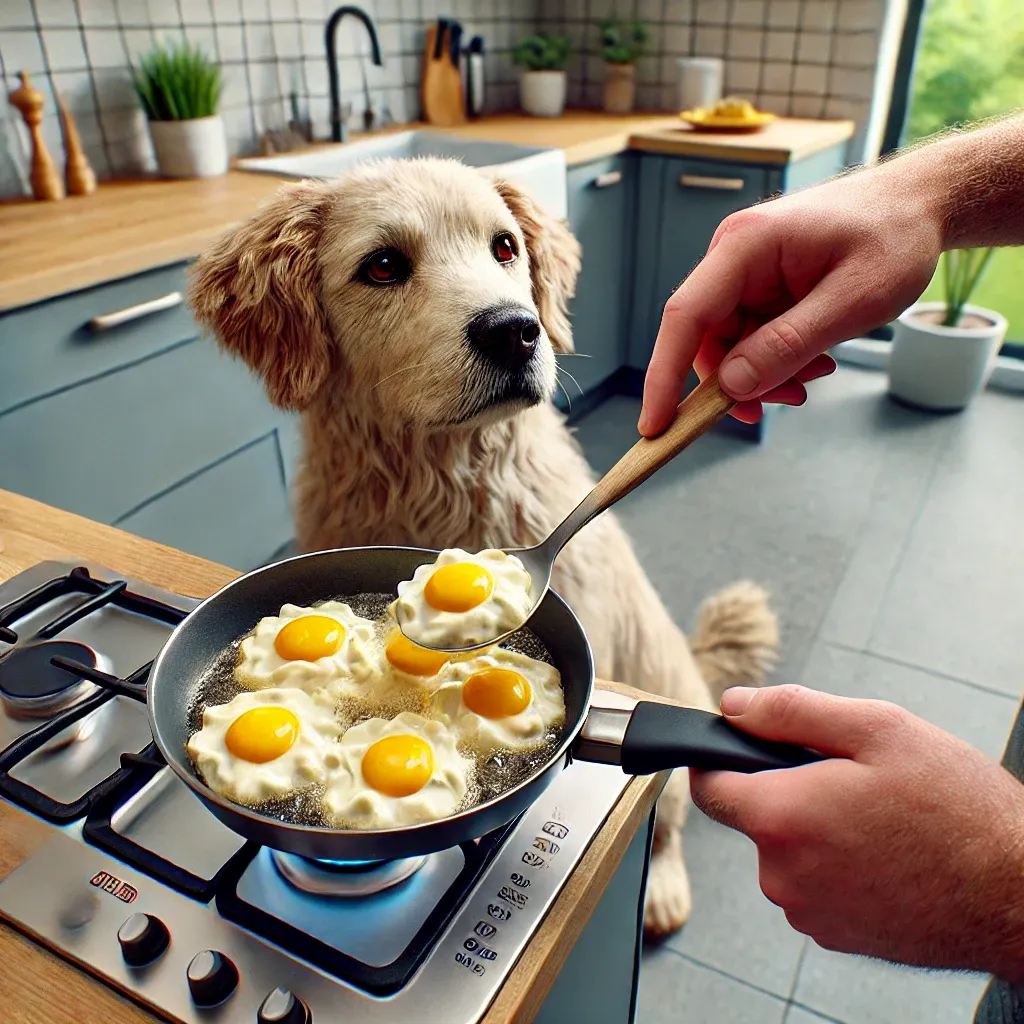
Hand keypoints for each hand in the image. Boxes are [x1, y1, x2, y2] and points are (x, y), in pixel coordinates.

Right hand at [638, 164, 944, 432]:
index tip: (656, 427)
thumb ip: (788, 344)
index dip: (664, 376)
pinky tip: (813, 361)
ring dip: (764, 374)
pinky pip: (751, 338)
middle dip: (737, 382)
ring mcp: (745, 273)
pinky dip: (777, 360)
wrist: (921, 204)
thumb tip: (732, 387)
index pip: (684, 317)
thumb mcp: (852, 300)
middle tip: (783, 403)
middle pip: (705, 339)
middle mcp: (733, 257)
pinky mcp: (760, 288)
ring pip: (729, 346)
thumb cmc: (894, 236)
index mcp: (744, 245)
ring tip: (814, 376)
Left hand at [691, 684, 1023, 981]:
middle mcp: (782, 875)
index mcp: (782, 818)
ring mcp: (808, 913)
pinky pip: (813, 885)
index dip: (720, 760)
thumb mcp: (876, 729)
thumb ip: (790, 711)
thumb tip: (734, 705)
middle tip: (851, 781)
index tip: (744, 749)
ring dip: (816, 830)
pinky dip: (836, 866)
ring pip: (787, 852)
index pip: (708, 787)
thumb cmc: (957, 809)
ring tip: (879, 821)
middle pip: (755, 817)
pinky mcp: (835, 936)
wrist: (1018, 895)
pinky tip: (885, 854)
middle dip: (788, 791)